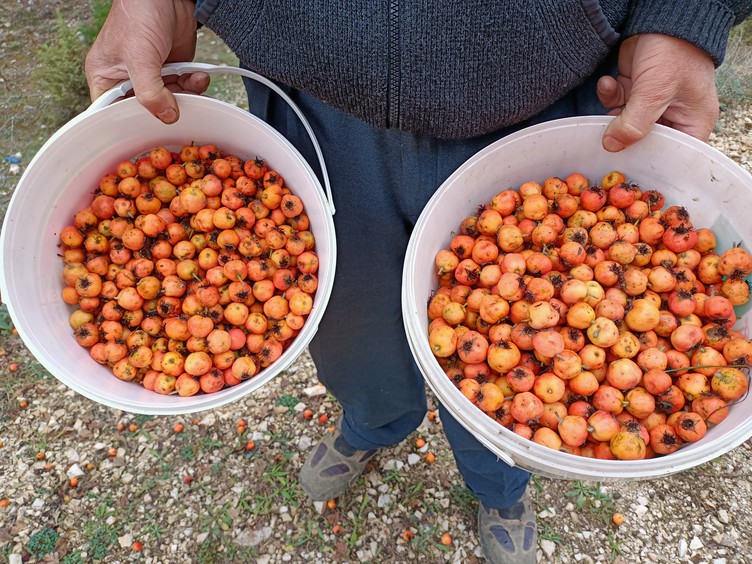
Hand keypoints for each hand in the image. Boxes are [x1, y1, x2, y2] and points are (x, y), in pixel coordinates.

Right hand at [85, 0, 209, 122]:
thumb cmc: (139, 15)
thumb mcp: (140, 57)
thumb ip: (149, 92)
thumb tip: (166, 116)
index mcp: (107, 78)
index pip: (112, 113)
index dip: (127, 124)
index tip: (145, 131)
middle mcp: (129, 80)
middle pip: (145, 112)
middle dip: (164, 110)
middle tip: (176, 106)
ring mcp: (153, 77)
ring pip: (170, 103)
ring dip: (185, 96)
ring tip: (190, 81)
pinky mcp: (173, 72)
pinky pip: (185, 90)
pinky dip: (194, 85)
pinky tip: (197, 75)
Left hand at [597, 34, 718, 151]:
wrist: (660, 18)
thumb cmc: (674, 54)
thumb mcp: (655, 93)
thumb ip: (634, 124)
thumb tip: (612, 146)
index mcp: (692, 122)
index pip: (673, 154)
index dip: (651, 161)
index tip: (628, 163)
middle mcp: (673, 116)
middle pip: (644, 142)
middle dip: (625, 136)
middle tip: (609, 135)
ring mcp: (653, 104)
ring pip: (626, 123)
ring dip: (613, 114)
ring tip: (614, 100)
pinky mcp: (635, 90)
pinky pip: (617, 103)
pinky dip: (610, 96)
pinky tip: (608, 83)